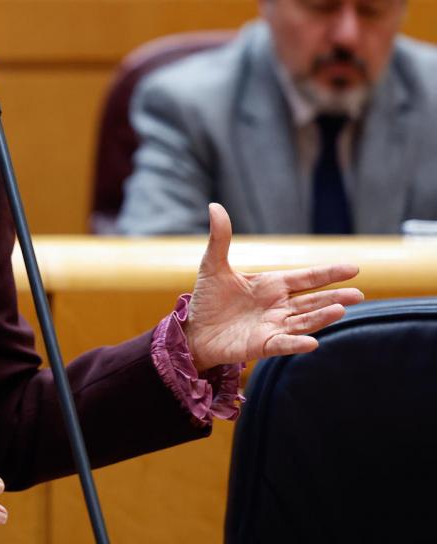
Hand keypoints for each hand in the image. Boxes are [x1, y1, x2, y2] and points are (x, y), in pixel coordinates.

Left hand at [185, 203, 363, 371]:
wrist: (193, 330)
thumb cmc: (208, 299)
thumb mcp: (213, 266)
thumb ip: (220, 239)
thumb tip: (215, 206)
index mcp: (272, 285)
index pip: (307, 278)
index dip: (329, 273)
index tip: (354, 269)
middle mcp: (278, 306)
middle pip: (313, 301)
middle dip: (334, 297)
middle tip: (358, 294)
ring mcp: (273, 326)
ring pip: (304, 321)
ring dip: (322, 317)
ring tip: (340, 310)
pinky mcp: (262, 345)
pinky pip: (284, 344)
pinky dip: (297, 343)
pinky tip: (312, 343)